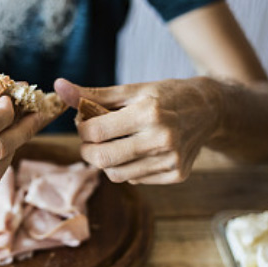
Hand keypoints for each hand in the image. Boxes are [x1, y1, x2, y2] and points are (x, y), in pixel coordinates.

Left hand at [54, 77, 220, 183]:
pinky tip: (136, 152)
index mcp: (149, 112)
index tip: (83, 123)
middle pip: (102, 158)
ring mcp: (171, 160)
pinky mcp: (176, 175)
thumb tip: (58, 86)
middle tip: (90, 140)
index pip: (96, 131)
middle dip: (87, 150)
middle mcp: (162, 139)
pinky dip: (127, 168)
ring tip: (113, 144)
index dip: (81, 129)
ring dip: (105, 161)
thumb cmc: (165, 96)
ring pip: (116, 174)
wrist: (209, 109)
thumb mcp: (131, 90)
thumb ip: (93, 94)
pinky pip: (135, 179)